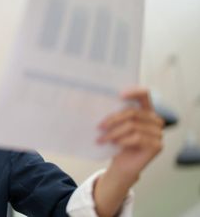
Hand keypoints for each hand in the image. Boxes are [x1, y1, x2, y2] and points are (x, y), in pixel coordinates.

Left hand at [92, 87, 163, 215]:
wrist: (123, 165)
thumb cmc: (118, 142)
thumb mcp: (116, 126)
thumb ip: (116, 114)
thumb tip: (100, 102)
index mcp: (146, 111)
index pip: (144, 95)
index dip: (134, 92)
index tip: (119, 95)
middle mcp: (155, 120)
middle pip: (133, 113)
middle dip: (113, 120)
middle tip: (99, 127)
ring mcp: (158, 133)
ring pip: (132, 126)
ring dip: (113, 133)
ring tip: (101, 139)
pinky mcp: (157, 146)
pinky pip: (137, 138)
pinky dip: (122, 140)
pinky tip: (114, 144)